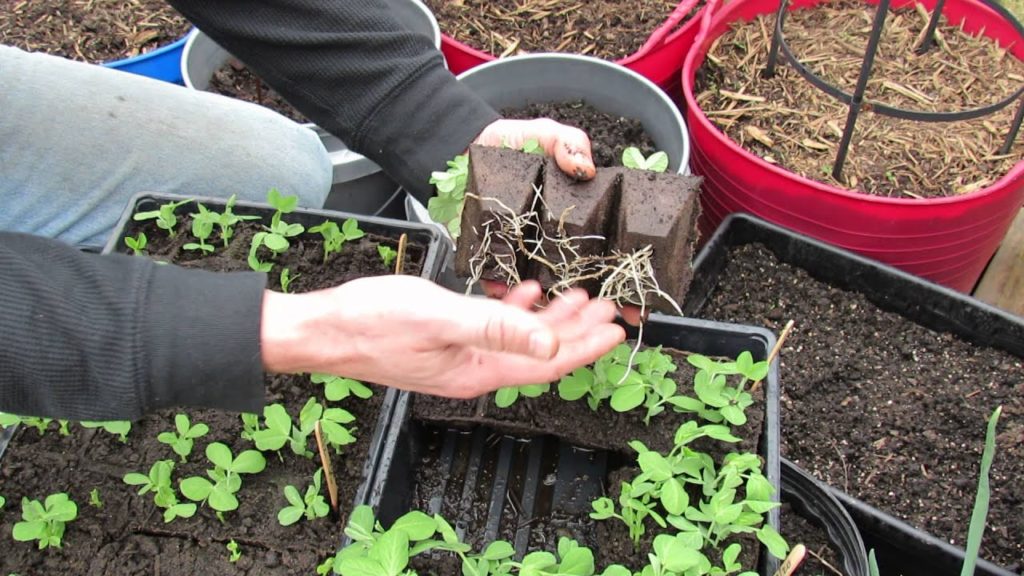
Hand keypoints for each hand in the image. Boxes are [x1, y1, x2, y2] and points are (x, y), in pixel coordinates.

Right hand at [260, 276, 624, 397]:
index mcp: (477, 372)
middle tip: (608, 306)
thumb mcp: (440, 319)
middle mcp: (473, 371)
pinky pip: (491, 330)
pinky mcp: (444, 341)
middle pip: (538, 354)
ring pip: (518, 340)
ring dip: (549, 320)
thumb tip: (549, 345)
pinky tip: (524, 294)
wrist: (322, 330)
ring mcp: (458, 358)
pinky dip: (513, 312)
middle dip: (576, 331)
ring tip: (578, 296)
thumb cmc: (371, 323)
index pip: (546, 364)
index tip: (615, 329)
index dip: (584, 347)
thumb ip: (496, 329)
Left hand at [473, 119, 644, 322]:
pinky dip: (503, 291)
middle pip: (582, 281)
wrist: (466, 145)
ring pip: (544, 289)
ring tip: (563, 312)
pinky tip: (510, 296)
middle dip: (596, 303)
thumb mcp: (547, 133)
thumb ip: (568, 143)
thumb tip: (585, 168)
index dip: (626, 282)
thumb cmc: (513, 142)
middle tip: (606, 316)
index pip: (609, 256)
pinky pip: (499, 280)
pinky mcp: (494, 256)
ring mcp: (524, 253)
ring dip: (554, 305)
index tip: (636, 303)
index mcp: (576, 219)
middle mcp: (554, 242)